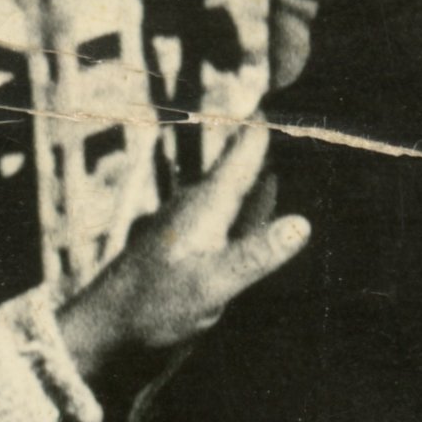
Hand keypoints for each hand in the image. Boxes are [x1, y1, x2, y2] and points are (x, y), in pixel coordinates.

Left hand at [53, 125, 309, 392]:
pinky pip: (234, 220)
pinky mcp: (195, 253)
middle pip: (247, 164)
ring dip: (269, 176)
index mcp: (206, 204)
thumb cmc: (150, 309)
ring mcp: (198, 229)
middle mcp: (202, 208)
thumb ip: (254, 255)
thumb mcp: (209, 285)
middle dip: (278, 144)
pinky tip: (271, 214)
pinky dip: (257, 211)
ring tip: (305, 159)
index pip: (247, 148)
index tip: (299, 85)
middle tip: (317, 124)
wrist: (104, 337)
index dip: (273, 118)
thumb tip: (302, 223)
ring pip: (241, 191)